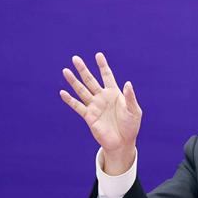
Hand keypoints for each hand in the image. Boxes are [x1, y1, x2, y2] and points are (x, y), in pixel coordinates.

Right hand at [60, 52, 140, 173]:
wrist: (123, 142)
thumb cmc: (131, 126)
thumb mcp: (134, 111)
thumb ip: (130, 97)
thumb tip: (128, 83)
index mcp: (114, 93)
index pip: (107, 76)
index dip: (102, 66)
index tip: (98, 55)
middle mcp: (102, 97)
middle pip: (91, 80)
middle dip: (83, 69)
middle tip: (75, 58)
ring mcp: (95, 106)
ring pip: (82, 90)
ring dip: (73, 81)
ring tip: (65, 71)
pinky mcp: (89, 116)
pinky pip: (78, 106)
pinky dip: (70, 100)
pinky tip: (63, 92)